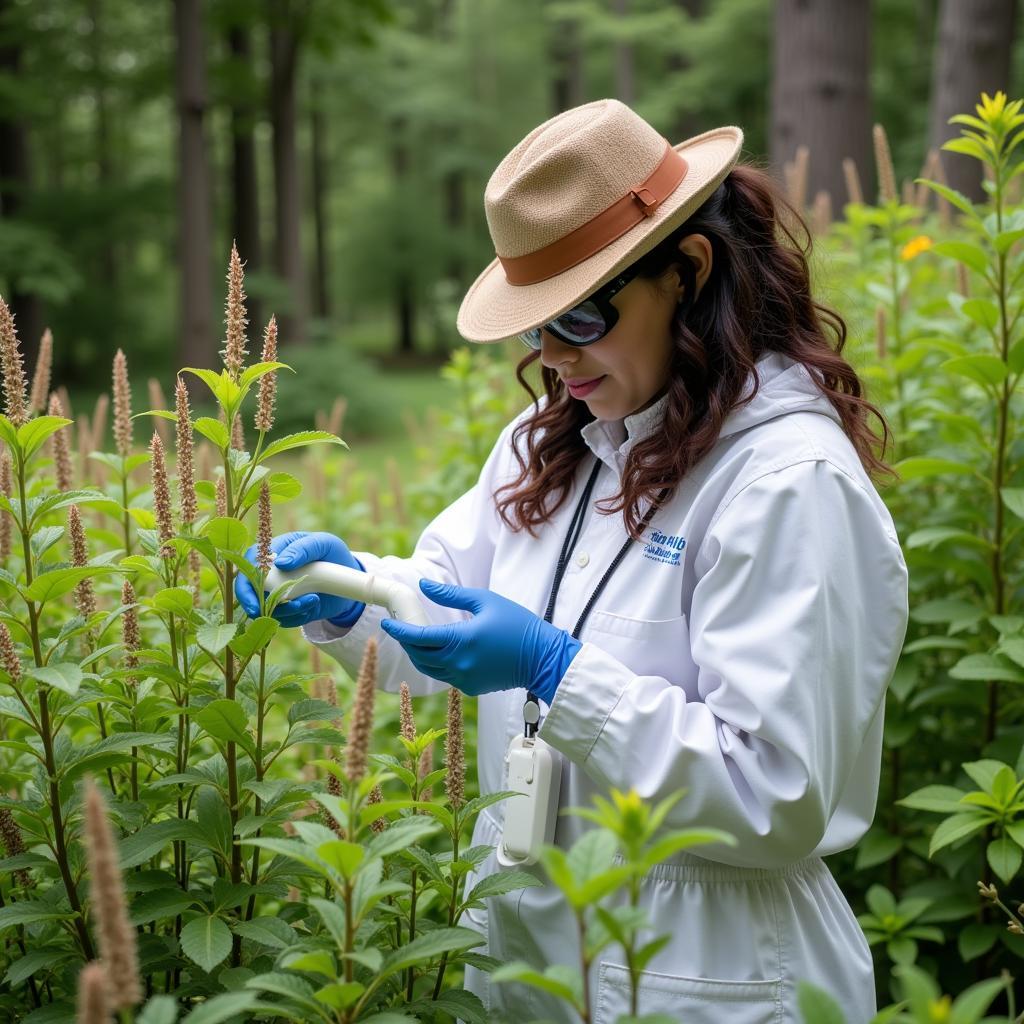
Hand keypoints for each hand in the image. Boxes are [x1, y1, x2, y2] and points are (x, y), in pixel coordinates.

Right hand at [234, 530, 366, 628]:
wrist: (347, 576)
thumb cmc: (331, 552)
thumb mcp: (322, 543)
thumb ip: (303, 548)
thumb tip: (281, 563)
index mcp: (272, 552)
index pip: (248, 567)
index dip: (245, 586)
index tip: (253, 600)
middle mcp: (270, 573)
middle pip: (249, 593)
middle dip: (257, 605)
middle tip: (268, 613)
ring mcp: (277, 592)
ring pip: (269, 609)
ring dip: (288, 610)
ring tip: (313, 599)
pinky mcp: (289, 608)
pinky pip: (286, 619)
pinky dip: (299, 616)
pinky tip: (313, 604)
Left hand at [379, 579, 581, 700]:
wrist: (542, 657)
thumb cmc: (517, 624)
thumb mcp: (484, 601)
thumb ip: (450, 595)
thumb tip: (424, 586)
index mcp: (460, 640)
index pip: (418, 637)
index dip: (399, 630)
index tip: (387, 622)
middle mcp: (458, 663)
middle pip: (419, 655)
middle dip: (408, 642)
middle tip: (402, 627)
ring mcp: (464, 679)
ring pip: (430, 668)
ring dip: (421, 654)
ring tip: (419, 638)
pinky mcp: (471, 688)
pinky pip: (447, 675)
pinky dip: (440, 664)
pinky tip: (444, 651)